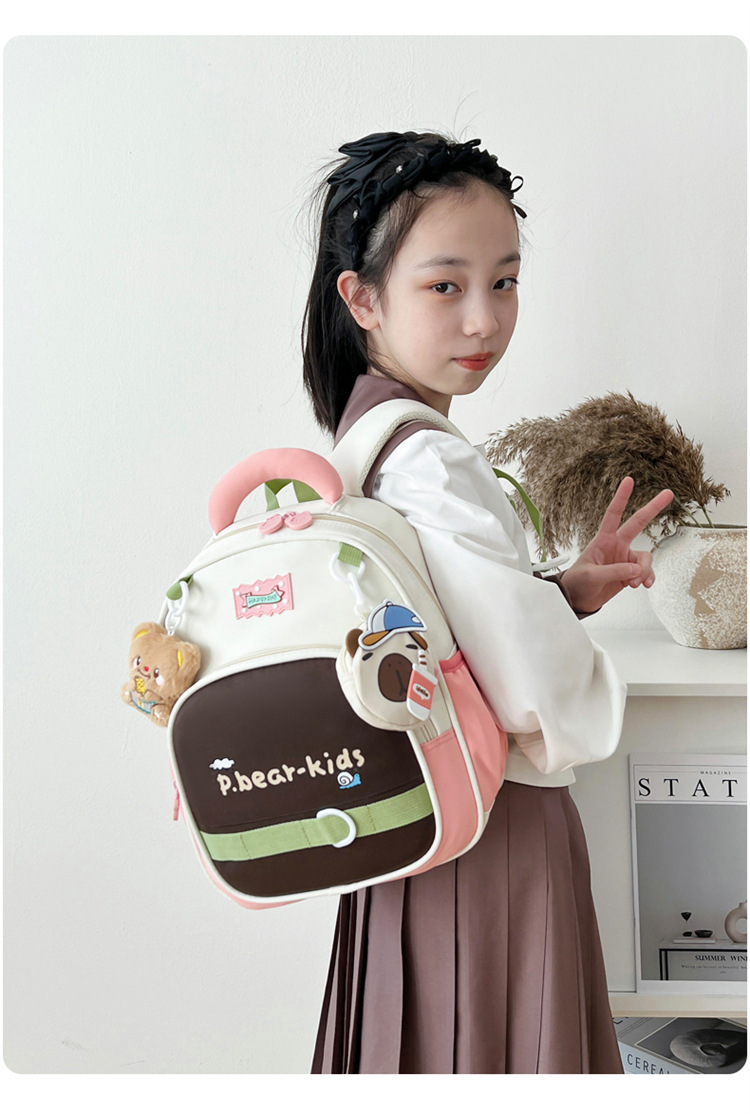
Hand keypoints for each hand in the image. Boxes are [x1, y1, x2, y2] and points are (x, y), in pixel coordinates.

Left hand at [558, 477, 673, 613]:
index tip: (629, 480)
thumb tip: (635, 569)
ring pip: (645, 558)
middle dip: (653, 508)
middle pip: (638, 523)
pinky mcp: (630, 573)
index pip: (613, 514)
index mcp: (603, 540)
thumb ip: (614, 571)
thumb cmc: (578, 583)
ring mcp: (625, 558)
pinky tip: (644, 585)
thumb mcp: (592, 576)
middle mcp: (617, 545)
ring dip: (644, 570)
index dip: (621, 497)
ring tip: (635, 583)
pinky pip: (646, 572)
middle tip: (668, 494)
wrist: (579, 600)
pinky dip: (647, 578)